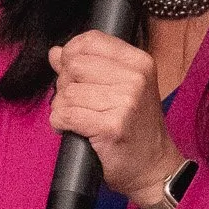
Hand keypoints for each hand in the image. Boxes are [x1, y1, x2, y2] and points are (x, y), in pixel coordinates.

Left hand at [48, 32, 180, 208]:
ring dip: (63, 108)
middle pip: (74, 66)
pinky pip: (66, 115)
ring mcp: (125, 102)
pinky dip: (61, 123)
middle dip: (66, 85)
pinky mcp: (111, 126)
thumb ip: (88, 67)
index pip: (91, 40)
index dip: (71, 54)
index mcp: (139, 62)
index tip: (74, 74)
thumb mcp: (120, 89)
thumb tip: (56, 52)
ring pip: (67, 93)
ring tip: (80, 119)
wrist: (152, 167)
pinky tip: (74, 129)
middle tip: (79, 103)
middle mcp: (135, 78)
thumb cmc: (135, 129)